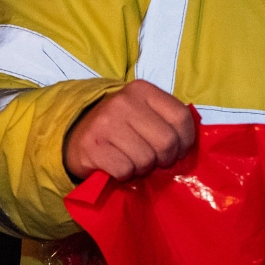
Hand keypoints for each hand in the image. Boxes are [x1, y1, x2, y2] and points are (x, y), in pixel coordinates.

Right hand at [63, 80, 196, 181]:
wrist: (78, 133)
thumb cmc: (121, 126)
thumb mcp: (144, 112)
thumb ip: (167, 120)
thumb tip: (187, 145)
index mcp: (142, 90)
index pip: (181, 116)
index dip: (186, 140)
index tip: (179, 150)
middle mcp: (124, 102)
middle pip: (166, 141)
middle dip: (165, 159)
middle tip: (155, 161)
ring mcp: (106, 123)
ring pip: (146, 159)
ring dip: (143, 168)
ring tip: (134, 161)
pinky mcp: (92, 146)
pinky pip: (124, 170)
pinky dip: (125, 175)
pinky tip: (118, 166)